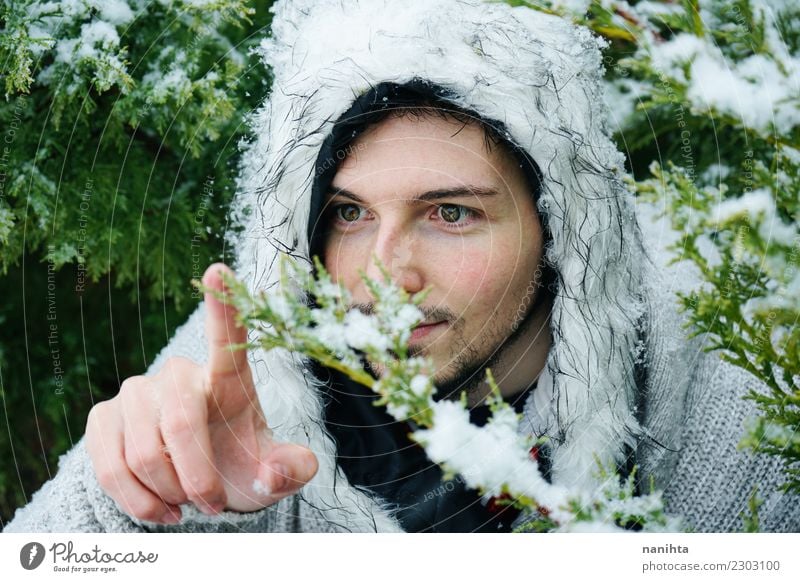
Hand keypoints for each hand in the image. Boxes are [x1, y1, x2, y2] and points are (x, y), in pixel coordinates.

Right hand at [85, 263, 317, 523]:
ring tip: (187, 504)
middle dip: (197, 478)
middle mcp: (180, 374)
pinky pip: (109, 467)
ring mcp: (136, 392)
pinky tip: (159, 508)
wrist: (196, 486)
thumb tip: (277, 471)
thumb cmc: (241, 468)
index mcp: (229, 379)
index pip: (227, 338)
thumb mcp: (274, 475)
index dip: (222, 306)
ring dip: (168, 494)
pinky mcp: (103, 417)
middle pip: (180, 424)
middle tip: (210, 505)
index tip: (219, 269)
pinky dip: (136, 501)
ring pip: (142, 454)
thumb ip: (290, 471)